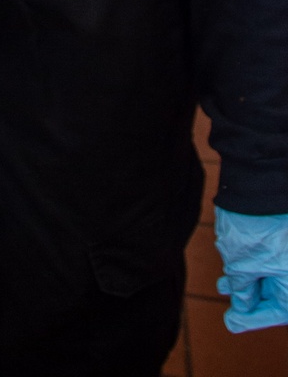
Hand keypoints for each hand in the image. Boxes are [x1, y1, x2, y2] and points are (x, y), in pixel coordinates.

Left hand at [216, 206, 287, 332]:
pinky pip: (268, 257)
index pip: (277, 312)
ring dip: (246, 281)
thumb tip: (241, 306)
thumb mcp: (242, 265)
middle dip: (249, 299)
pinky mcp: (282, 235)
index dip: (253, 319)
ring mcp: (287, 248)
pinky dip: (250, 264)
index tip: (232, 322)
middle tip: (228, 307)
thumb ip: (242, 290)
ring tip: (223, 285)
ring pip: (270, 274)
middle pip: (276, 294)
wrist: (259, 182)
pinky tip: (231, 266)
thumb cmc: (254, 227)